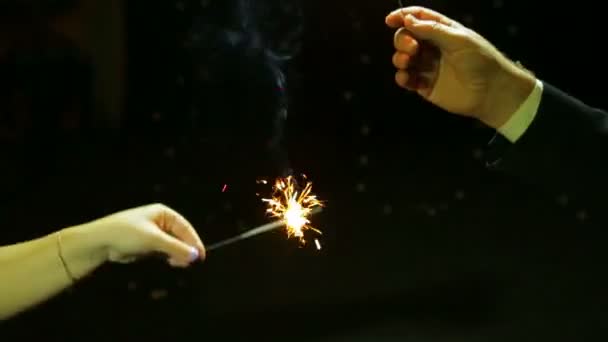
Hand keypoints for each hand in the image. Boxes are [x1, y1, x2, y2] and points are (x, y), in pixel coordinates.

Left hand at [86, 204, 205, 266]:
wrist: (100, 241)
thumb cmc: (128, 234)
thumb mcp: (154, 240)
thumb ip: (176, 248)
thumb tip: (196, 256)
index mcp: (164, 213)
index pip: (185, 227)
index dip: (194, 241)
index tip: (200, 256)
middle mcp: (160, 221)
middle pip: (180, 236)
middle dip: (185, 249)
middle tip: (189, 263)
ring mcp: (154, 233)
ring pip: (172, 245)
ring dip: (177, 255)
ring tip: (178, 265)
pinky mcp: (147, 245)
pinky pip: (163, 251)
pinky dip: (168, 257)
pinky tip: (170, 263)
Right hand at [386, 6, 535, 127]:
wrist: (492, 92)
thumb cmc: (481, 61)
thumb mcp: (459, 39)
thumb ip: (432, 30)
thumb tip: (408, 20)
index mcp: (443, 32)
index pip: (419, 19)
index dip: (403, 16)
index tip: (390, 20)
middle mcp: (434, 48)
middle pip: (407, 38)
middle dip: (403, 40)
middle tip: (412, 48)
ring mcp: (428, 67)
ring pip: (403, 58)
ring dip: (399, 58)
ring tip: (406, 62)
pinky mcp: (425, 86)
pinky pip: (407, 79)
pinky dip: (402, 77)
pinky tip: (405, 77)